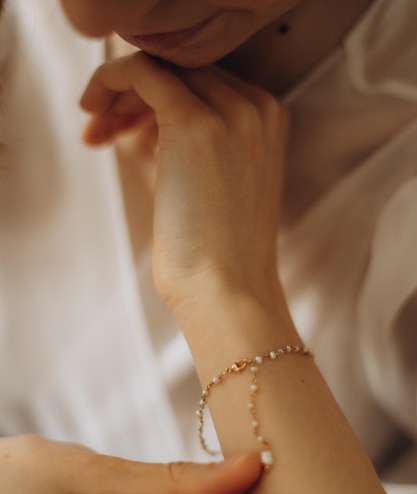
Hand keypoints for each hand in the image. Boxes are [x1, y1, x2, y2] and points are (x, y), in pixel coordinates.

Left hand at [80, 53, 287, 315]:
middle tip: (104, 127)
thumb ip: (184, 146)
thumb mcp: (209, 186)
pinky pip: (142, 73)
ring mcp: (231, 111)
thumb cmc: (217, 253)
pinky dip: (111, 83)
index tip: (126, 126)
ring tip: (96, 128)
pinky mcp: (196, 122)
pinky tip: (93, 114)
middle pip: (182, 71)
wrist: (227, 290)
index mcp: (267, 121)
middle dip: (136, 94)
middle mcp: (256, 107)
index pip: (203, 83)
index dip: (158, 99)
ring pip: (160, 68)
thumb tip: (141, 122)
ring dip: (120, 92)